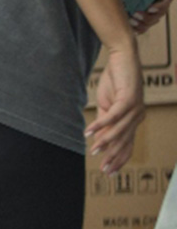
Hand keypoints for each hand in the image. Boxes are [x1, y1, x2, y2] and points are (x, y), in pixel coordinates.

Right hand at [86, 44, 144, 172]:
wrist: (123, 57)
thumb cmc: (116, 79)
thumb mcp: (108, 103)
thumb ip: (105, 121)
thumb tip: (98, 138)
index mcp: (135, 119)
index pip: (128, 144)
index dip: (119, 159)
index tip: (110, 171)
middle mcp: (138, 117)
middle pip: (125, 142)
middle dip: (114, 157)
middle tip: (104, 170)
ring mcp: (135, 108)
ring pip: (119, 131)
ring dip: (105, 142)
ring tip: (94, 151)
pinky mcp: (128, 99)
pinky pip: (113, 116)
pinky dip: (100, 125)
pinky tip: (89, 132)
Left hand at [131, 0, 171, 34]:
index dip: (161, 5)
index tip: (150, 8)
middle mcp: (158, 2)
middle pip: (159, 14)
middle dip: (148, 17)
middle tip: (135, 14)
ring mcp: (151, 12)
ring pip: (151, 22)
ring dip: (143, 25)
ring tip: (131, 21)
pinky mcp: (142, 18)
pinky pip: (143, 28)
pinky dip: (138, 30)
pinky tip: (131, 30)